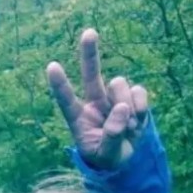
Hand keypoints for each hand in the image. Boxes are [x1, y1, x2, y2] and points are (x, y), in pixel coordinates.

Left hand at [47, 29, 148, 169]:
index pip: (67, 101)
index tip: (51, 66)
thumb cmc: (106, 158)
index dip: (60, 85)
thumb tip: (122, 108)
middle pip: (91, 75)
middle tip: (88, 32)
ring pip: (119, 85)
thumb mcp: (106, 155)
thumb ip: (112, 136)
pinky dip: (141, 105)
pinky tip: (138, 120)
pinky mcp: (132, 98)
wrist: (124, 160)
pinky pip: (138, 91)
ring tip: (129, 127)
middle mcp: (94, 104)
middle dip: (90, 54)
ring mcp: (113, 99)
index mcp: (79, 119)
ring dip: (126, 104)